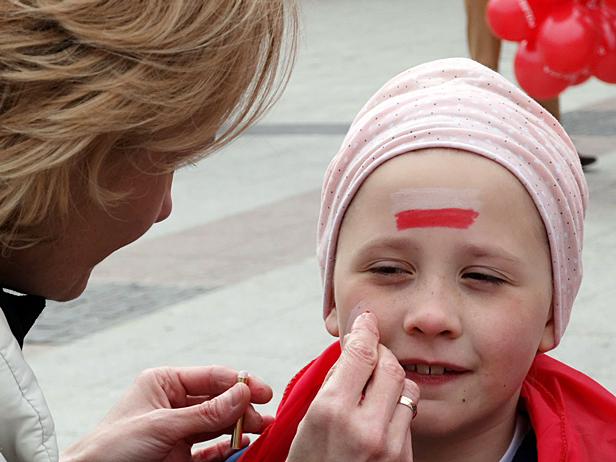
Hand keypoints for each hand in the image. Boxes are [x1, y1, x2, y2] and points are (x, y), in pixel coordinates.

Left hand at [60, 366, 273, 461]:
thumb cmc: (113, 447)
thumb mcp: (162, 425)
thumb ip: (206, 412)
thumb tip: (243, 393)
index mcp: (165, 383)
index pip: (211, 377)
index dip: (239, 382)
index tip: (263, 392)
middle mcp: (174, 404)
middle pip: (218, 401)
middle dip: (242, 408)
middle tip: (264, 418)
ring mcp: (178, 430)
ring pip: (218, 425)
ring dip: (240, 427)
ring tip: (263, 430)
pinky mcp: (179, 456)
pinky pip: (211, 450)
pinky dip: (228, 448)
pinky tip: (244, 445)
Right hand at [288, 313, 419, 460]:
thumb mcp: (307, 423)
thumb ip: (332, 385)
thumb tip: (352, 353)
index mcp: (331, 412)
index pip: (360, 353)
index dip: (365, 329)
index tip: (366, 319)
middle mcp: (364, 426)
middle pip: (389, 365)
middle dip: (380, 354)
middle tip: (368, 354)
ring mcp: (389, 445)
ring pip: (406, 388)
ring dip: (392, 380)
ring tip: (373, 388)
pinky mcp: (404, 458)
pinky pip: (409, 416)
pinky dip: (397, 406)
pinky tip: (380, 413)